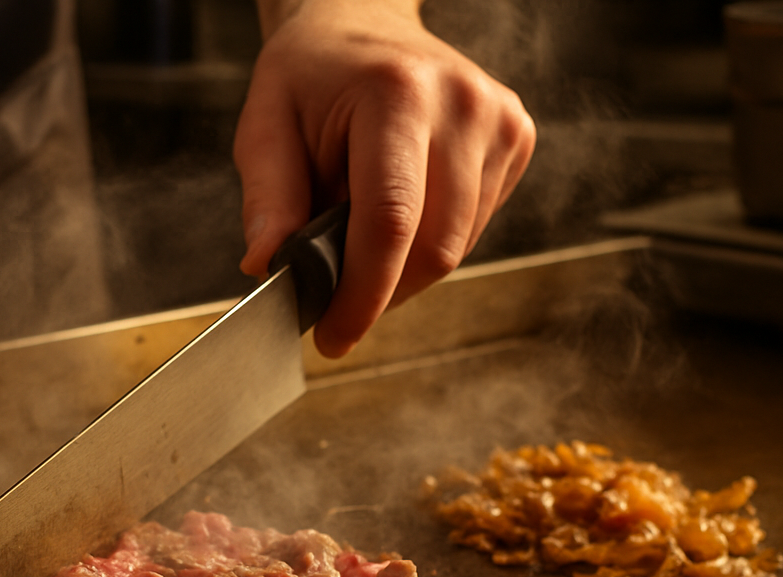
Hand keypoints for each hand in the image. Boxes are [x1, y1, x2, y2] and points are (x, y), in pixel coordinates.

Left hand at [235, 0, 535, 356]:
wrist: (361, 21)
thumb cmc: (309, 77)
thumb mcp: (265, 127)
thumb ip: (268, 199)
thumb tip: (267, 266)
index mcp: (396, 95)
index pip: (390, 221)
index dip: (362, 295)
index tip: (332, 337)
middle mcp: (462, 104)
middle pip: (435, 248)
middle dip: (381, 294)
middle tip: (335, 303)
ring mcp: (500, 120)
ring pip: (457, 248)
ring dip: (403, 270)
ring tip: (358, 237)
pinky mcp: (517, 137)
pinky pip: (474, 228)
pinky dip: (429, 243)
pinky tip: (400, 213)